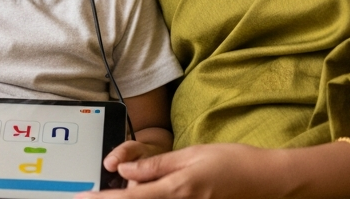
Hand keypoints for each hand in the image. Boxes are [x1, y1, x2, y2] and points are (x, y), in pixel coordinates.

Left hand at [78, 143, 293, 198]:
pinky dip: (152, 196)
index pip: (129, 198)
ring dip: (137, 196)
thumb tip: (124, 172)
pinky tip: (152, 189)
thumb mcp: (191, 155)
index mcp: (175, 190)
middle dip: (120, 195)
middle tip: (109, 184)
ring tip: (144, 183)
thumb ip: (157, 166)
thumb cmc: (232, 162)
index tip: (82, 198)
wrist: (266, 181)